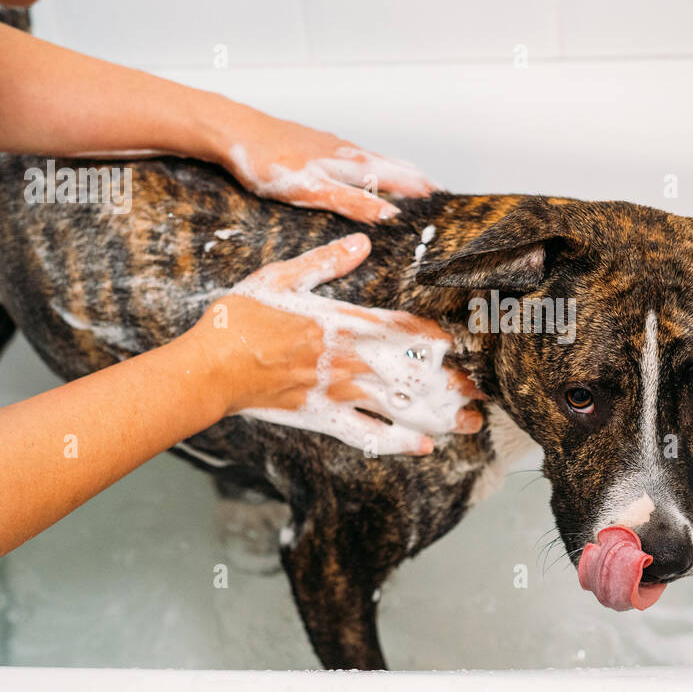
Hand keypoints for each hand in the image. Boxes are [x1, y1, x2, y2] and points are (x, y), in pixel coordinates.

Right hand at [184, 233, 483, 455]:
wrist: (209, 368)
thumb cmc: (242, 319)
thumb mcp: (281, 277)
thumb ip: (325, 262)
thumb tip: (361, 242)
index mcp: (345, 322)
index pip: (406, 330)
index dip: (441, 340)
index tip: (467, 345)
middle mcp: (352, 360)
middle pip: (417, 373)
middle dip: (454, 385)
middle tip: (483, 393)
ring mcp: (341, 393)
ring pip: (402, 407)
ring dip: (440, 417)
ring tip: (468, 425)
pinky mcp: (325, 419)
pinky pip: (369, 436)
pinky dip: (398, 444)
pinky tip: (421, 449)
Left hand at [214, 105, 438, 222]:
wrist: (234, 131)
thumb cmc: (269, 162)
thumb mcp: (313, 191)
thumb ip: (354, 203)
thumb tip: (392, 216)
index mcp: (353, 164)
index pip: (400, 179)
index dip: (423, 192)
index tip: (446, 203)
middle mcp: (348, 152)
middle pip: (392, 166)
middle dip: (416, 180)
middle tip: (438, 193)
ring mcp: (332, 147)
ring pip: (375, 159)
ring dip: (397, 171)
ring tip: (412, 180)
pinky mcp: (316, 145)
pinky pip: (355, 156)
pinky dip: (372, 164)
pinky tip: (363, 169)